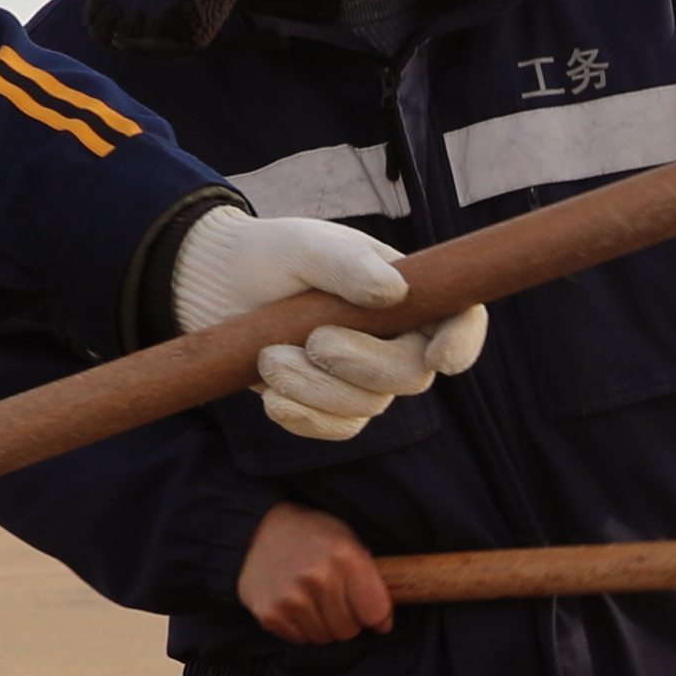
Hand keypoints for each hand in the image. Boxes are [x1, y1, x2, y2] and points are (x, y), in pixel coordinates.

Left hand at [170, 207, 486, 443]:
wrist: (213, 285)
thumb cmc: (268, 255)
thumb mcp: (304, 246)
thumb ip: (346, 266)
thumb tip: (394, 291)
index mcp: (405, 291)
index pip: (458, 318)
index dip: (463, 341)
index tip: (440, 359)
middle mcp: (394, 337)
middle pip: (412, 374)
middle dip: (363, 364)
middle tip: (313, 341)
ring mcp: (363, 376)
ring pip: (368, 407)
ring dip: (315, 388)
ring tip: (269, 356)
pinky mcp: (329, 405)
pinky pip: (336, 429)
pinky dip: (303, 415)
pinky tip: (269, 395)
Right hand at [238, 503, 394, 644]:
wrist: (258, 530)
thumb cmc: (312, 536)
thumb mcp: (348, 540)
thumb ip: (370, 577)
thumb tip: (384, 621)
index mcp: (346, 557)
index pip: (376, 612)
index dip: (378, 617)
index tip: (373, 615)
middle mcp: (319, 578)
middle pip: (349, 630)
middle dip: (347, 619)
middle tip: (335, 600)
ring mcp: (291, 598)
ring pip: (324, 637)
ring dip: (323, 624)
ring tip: (313, 598)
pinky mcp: (270, 613)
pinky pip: (299, 639)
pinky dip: (300, 627)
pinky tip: (294, 602)